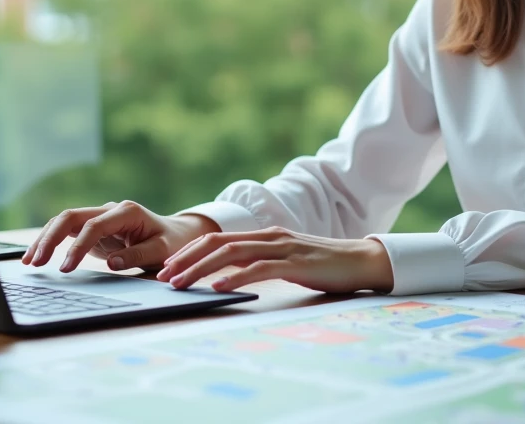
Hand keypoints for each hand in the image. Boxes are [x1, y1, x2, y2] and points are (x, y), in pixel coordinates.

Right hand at [21, 200, 220, 272]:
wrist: (176, 235)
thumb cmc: (171, 243)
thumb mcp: (162, 251)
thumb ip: (138, 256)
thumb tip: (112, 263)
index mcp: (127, 212)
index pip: (94, 226)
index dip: (77, 247)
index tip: (66, 269)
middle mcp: (110, 209)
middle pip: (71, 216)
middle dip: (51, 238)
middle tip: (35, 262)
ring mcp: (100, 216)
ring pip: (64, 221)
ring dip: (45, 239)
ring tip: (29, 262)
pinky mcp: (93, 228)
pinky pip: (67, 231)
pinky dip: (50, 241)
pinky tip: (35, 256)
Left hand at [155, 227, 394, 293]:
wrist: (362, 261)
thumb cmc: (324, 266)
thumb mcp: (287, 262)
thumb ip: (262, 263)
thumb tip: (230, 278)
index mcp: (265, 235)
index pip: (218, 238)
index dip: (190, 252)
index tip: (168, 268)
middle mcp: (270, 236)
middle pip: (218, 242)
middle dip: (186, 259)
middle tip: (163, 277)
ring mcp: (283, 247)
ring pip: (232, 253)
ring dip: (201, 269)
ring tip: (180, 283)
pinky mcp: (296, 262)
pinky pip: (259, 268)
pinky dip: (235, 278)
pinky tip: (218, 288)